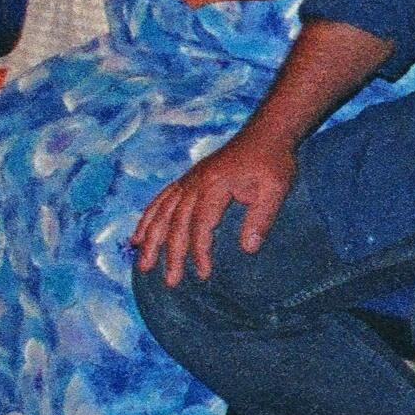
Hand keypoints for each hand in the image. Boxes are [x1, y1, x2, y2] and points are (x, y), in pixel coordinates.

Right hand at [131, 130, 299, 286]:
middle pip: (177, 222)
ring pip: (162, 213)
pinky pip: (161, 200)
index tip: (203, 273)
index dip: (199, 250)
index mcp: (215, 184)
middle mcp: (195, 182)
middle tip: (170, 281)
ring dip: (151, 240)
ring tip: (143, 266)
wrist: (265, 133)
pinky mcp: (187, 179)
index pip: (201, 224)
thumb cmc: (273, 161)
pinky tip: (138, 237)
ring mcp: (188, 180)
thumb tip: (248, 248)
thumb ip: (262, 217)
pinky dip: (148, 219)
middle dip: (171, 253)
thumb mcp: (277, 188)